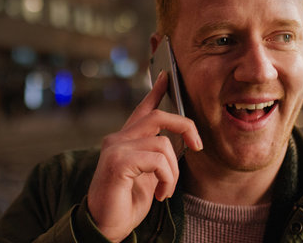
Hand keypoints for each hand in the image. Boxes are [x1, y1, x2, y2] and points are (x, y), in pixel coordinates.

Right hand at [86, 71, 201, 241]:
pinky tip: (159, 194)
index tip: (167, 77)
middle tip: (198, 146)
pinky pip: (157, 159)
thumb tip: (177, 142)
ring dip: (173, 171)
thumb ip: (156, 156)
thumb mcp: (147, 176)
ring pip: (163, 143)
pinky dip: (166, 178)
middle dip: (186, 126)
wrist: (103, 227)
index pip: (142, 109)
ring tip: (165, 190)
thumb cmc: (124, 204)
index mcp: (124, 140)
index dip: (156, 92)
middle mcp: (117, 139)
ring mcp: (115, 148)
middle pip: (158, 116)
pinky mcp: (118, 161)